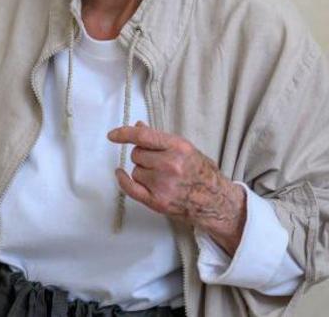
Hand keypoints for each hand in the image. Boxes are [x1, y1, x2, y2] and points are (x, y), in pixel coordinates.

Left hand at [107, 121, 246, 254]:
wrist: (215, 200)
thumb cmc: (202, 173)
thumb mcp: (186, 149)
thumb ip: (161, 139)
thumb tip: (139, 126)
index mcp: (178, 148)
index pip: (143, 137)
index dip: (124, 133)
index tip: (113, 134)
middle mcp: (169, 165)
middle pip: (137, 154)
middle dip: (143, 156)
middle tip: (157, 162)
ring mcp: (162, 184)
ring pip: (135, 170)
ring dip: (142, 171)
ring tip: (160, 177)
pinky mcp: (157, 201)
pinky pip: (130, 188)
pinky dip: (123, 180)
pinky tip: (120, 174)